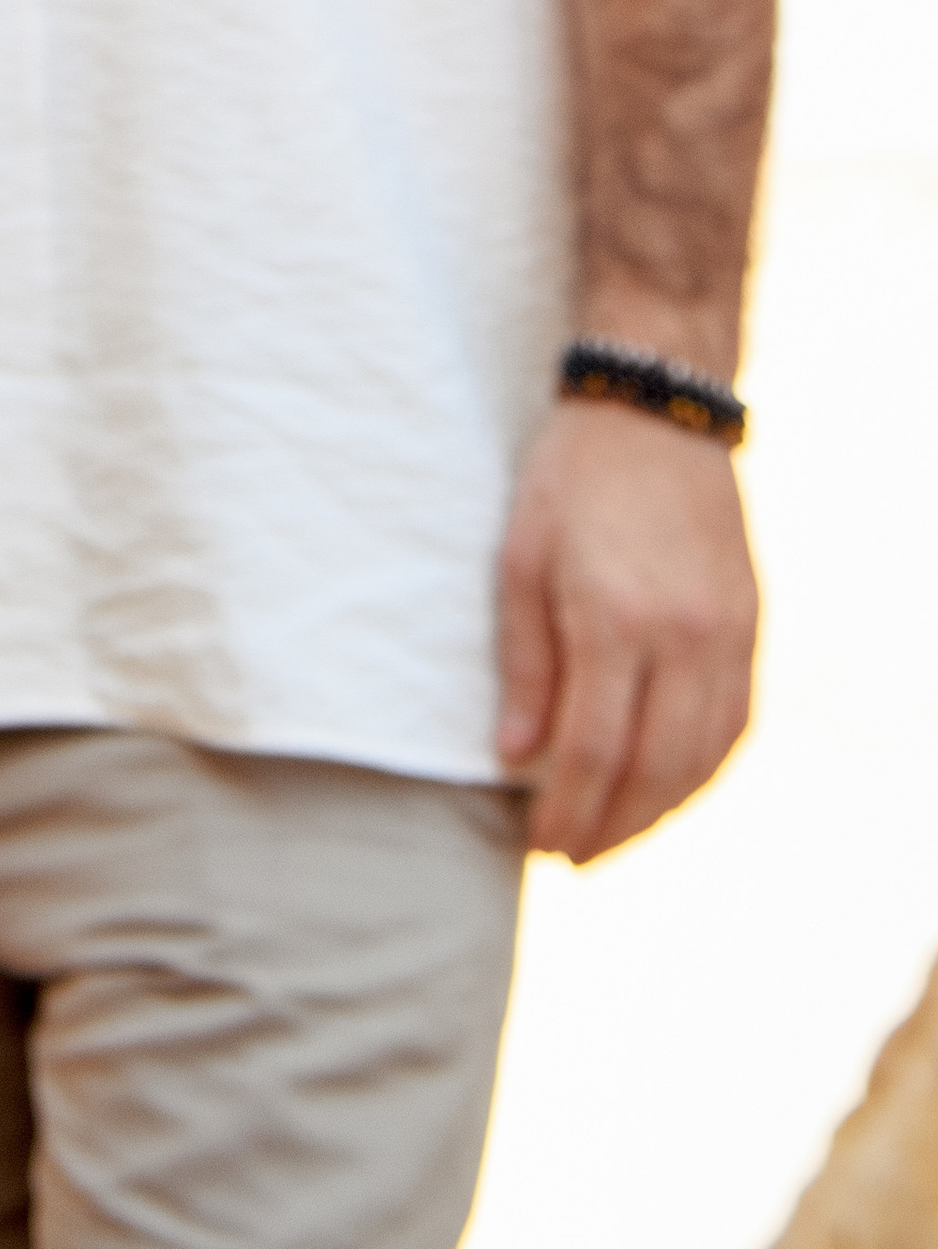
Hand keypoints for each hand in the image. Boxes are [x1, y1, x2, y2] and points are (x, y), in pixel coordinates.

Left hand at [496, 398, 757, 860]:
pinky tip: (669, 787)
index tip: (540, 843)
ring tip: (615, 835)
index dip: (567, 809)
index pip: (594, 750)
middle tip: (574, 856)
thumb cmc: (570, 480)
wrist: (656, 415)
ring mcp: (728, 633)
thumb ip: (526, 666)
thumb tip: (518, 759)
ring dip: (661, 811)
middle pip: (655, 769)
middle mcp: (683, 635)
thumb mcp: (520, 559)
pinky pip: (735, 723)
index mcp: (615, 617)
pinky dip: (703, 770)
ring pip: (704, 757)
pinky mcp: (751, 626)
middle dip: (613, 826)